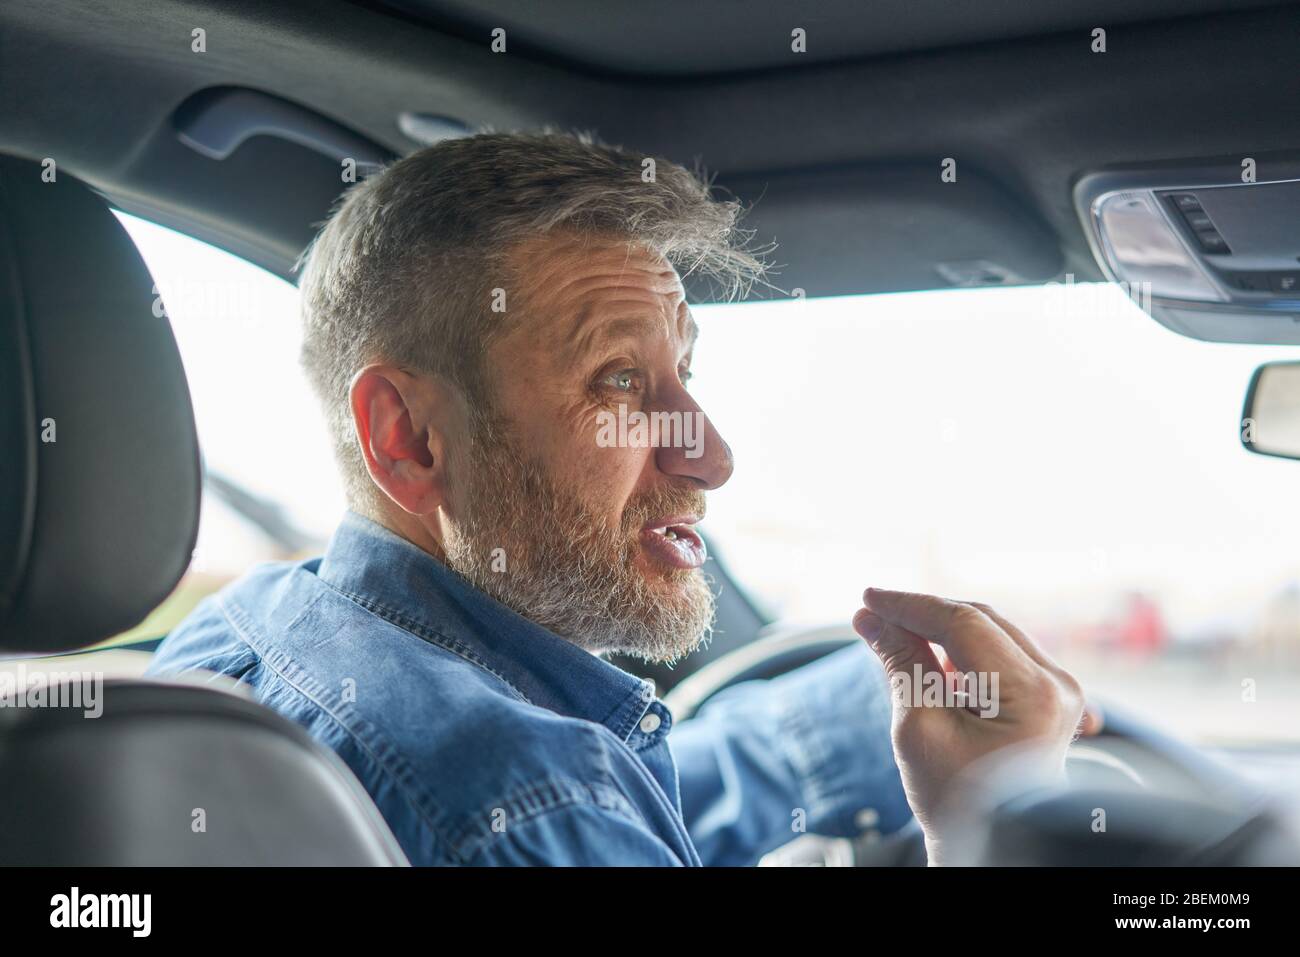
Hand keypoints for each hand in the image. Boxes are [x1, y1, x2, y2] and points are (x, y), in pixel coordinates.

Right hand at [852, 588, 1090, 863]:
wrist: (995, 848)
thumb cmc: (958, 799)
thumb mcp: (919, 727)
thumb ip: (902, 662)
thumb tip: (873, 619)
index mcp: (1031, 692)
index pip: (962, 622)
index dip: (910, 606)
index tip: (867, 600)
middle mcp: (1056, 683)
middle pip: (980, 620)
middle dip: (922, 614)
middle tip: (872, 614)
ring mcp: (1058, 691)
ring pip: (990, 633)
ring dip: (940, 631)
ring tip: (893, 640)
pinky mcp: (1049, 699)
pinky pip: (1002, 655)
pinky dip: (962, 653)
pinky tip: (929, 663)